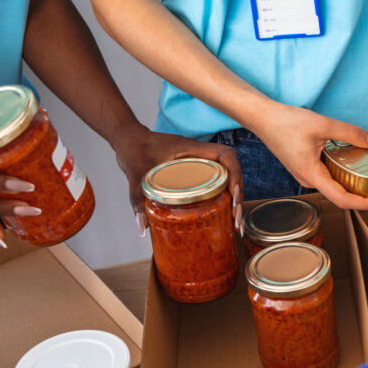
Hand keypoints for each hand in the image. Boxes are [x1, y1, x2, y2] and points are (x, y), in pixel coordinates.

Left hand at [110, 125, 243, 235]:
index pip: (226, 155)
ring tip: (235, 222)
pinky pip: (218, 182)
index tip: (233, 196)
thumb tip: (142, 228)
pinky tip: (224, 215)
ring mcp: (201, 163)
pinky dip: (224, 197)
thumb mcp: (135, 173)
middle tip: (236, 219)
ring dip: (235, 198)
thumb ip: (137, 198)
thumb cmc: (133, 149)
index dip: (235, 174)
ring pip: (227, 177)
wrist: (129, 140)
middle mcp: (201, 155)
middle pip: (232, 170)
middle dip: (239, 194)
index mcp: (192, 149)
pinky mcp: (197, 171)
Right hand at [251, 104, 367, 210]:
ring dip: (354, 185)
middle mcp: (309, 181)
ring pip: (334, 186)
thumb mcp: (323, 124)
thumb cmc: (287, 122)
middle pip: (341, 196)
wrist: (263, 118)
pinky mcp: (306, 169)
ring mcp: (306, 176)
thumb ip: (350, 133)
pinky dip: (343, 175)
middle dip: (363, 196)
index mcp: (312, 176)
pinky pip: (328, 177)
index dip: (365, 204)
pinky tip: (354, 165)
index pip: (343, 200)